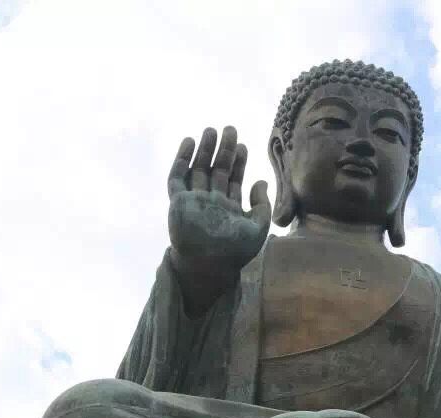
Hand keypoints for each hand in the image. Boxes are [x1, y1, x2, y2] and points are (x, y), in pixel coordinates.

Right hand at [168, 126, 270, 273]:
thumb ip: (262, 205)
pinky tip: (189, 143)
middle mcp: (212, 202)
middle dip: (224, 150)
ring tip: (211, 130)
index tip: (244, 146)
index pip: (235, 180)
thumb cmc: (235, 252)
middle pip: (217, 170)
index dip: (240, 162)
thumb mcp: (258, 228)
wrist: (210, 265)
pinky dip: (182, 160)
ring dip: (204, 150)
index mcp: (229, 208)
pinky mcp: (178, 201)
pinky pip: (177, 177)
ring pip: (199, 169)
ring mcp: (194, 201)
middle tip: (230, 129)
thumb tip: (262, 181)